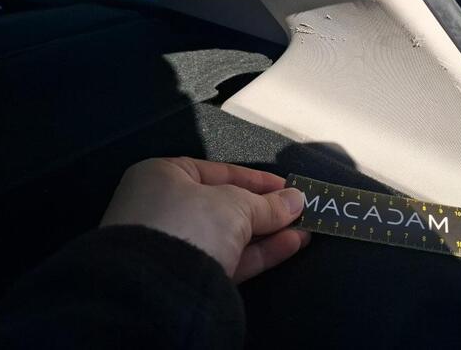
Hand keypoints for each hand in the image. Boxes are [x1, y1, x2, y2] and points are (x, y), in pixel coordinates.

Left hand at [101, 157, 309, 281]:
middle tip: (299, 209)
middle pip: (225, 205)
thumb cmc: (190, 223)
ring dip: (269, 232)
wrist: (155, 288)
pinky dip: (260, 253)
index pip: (218, 172)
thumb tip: (297, 200)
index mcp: (163, 177)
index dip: (256, 179)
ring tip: (305, 228)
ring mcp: (173, 246)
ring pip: (230, 235)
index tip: (287, 185)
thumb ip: (267, 203)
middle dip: (266, 208)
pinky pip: (229, 259)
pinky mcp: (187, 278)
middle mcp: (163, 209)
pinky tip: (292, 244)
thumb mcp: (234, 204)